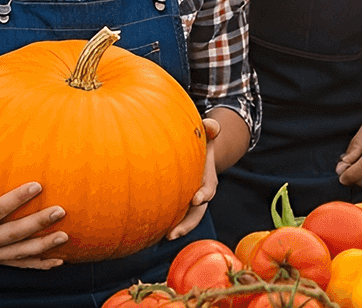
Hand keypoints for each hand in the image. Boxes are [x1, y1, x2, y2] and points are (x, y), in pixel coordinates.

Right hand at [0, 171, 67, 267]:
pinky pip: (19, 265)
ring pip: (20, 253)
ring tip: (65, 235)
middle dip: (38, 223)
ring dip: (44, 246)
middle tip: (60, 210)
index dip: (17, 198)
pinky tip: (59, 261)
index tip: (37, 185)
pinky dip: (39, 265)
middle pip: (14, 234)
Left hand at [168, 118, 221, 239]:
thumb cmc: (198, 141)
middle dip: (187, 224)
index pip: (208, 189)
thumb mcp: (205, 134)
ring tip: (164, 237)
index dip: (204, 194)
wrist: (196, 152)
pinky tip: (150, 230)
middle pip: (197, 212)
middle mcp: (201, 193)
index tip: (196, 199)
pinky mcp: (178, 203)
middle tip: (173, 233)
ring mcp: (189, 201)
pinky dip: (165, 222)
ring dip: (177, 229)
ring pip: (186, 218)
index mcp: (208, 178)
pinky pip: (174, 214)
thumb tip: (211, 125)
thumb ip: (208, 129)